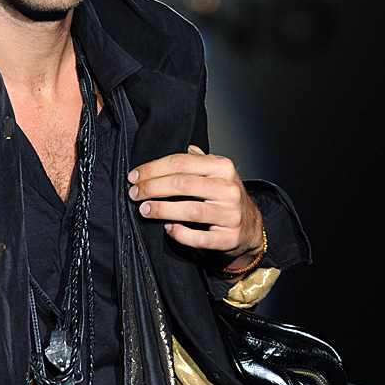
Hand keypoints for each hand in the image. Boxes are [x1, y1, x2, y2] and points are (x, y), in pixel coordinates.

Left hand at [128, 145, 262, 268]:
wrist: (250, 228)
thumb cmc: (226, 198)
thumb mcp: (217, 173)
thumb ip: (198, 160)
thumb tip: (180, 146)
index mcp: (222, 167)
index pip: (181, 162)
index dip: (153, 169)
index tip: (135, 176)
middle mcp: (228, 189)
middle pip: (182, 184)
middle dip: (152, 188)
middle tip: (134, 194)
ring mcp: (230, 214)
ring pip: (190, 210)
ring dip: (162, 210)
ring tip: (145, 209)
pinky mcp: (228, 238)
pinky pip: (198, 238)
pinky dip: (180, 233)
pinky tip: (168, 228)